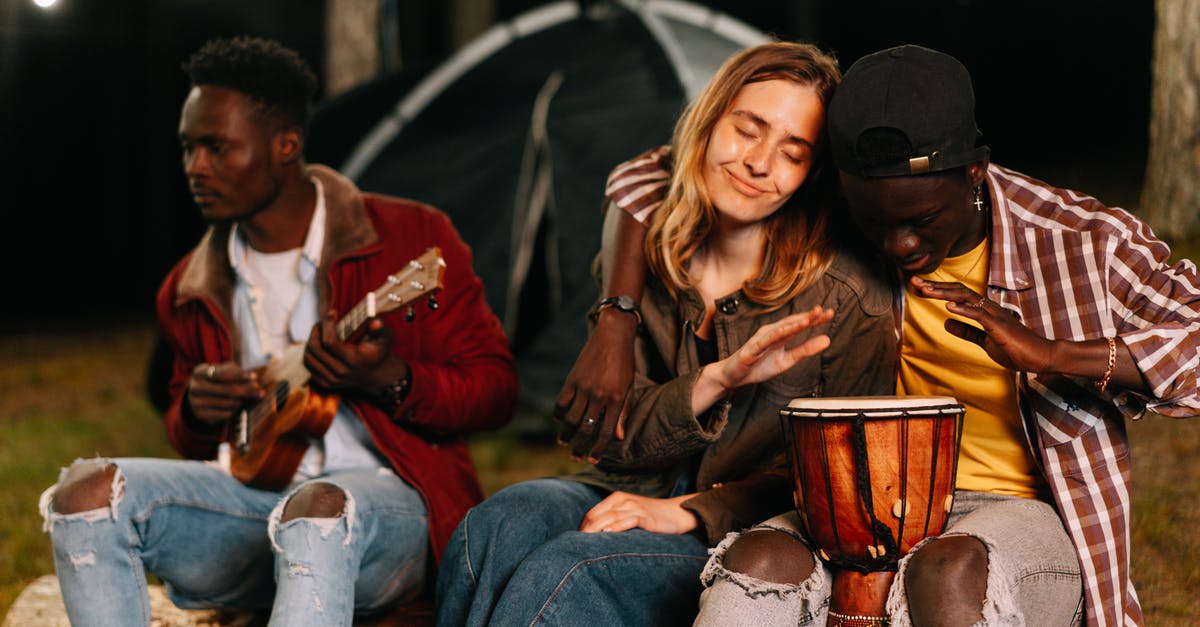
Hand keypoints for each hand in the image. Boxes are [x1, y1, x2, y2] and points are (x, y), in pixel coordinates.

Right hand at [186, 362, 264, 423]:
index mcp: (199, 372)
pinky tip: (238, 406)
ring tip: (248, 398)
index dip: (239, 375)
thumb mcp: (221, 370)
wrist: (197, 395)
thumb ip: (234, 371)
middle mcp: (195, 387)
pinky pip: (225, 414)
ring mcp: (196, 402)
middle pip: (228, 390)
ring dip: (242, 401)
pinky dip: (235, 410)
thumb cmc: (215, 379)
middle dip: (247, 391)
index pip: (222, 374)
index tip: (254, 376)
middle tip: (261, 392)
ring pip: (228, 403)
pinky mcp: (201, 415)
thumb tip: (252, 378)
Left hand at [304, 310, 405, 394]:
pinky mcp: (326, 383)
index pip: (330, 342)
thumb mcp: (384, 339)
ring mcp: (332, 379)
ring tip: (318, 333)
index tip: (332, 313)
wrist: (376, 375)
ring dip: (310, 342)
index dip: (327, 325)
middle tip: (321, 323)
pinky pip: (309, 366)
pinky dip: (310, 353)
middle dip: (315, 332)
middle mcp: (341, 372)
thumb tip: (374, 322)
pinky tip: (318, 345)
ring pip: (309, 358)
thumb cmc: (378, 352)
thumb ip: (380, 329)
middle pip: (316, 349)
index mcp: (353, 360)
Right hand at [554, 309, 637, 462]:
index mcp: (616, 399)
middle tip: (575, 457)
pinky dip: (559, 414)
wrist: (613, 336)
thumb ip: (622, 413)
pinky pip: (561, 402)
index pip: (606, 432)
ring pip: (571, 419)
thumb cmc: (624, 363)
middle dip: (580, 447)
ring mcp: (584, 387)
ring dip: (566, 434)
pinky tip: (559, 420)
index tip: (593, 460)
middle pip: (586, 429)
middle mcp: (599, 395)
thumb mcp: (629, 388)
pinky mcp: (572, 379)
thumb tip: (618, 438)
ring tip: (563, 443)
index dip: (598, 449)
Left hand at [579, 491, 697, 534]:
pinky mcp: (645, 517)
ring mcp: (634, 507)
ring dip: (595, 531)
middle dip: (585, 532)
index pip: (592, 514)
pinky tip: (607, 534)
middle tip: (576, 548)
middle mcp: (623, 500)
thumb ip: (613, 519)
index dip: (583, 528)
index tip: (577, 543)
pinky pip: (627, 521)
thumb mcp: (629, 513)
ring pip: (609, 518)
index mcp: (616, 498)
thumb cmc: (651, 516)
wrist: (677, 513)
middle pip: (597, 516)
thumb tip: (594, 535)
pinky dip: (616, 527)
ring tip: (584, 543)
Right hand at [706, 306, 833, 391]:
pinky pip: (763, 342)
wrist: (734, 376)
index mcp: (780, 334)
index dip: (814, 319)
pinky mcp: (751, 350)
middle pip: (791, 323)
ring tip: (807, 320)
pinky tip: (783, 332)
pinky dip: (773, 336)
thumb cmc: (758, 366)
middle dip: (806, 317)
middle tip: (822, 311)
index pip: (799, 324)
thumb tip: (827, 339)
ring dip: (793, 324)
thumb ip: (805, 350)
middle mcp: (771, 333)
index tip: (830, 313)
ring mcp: (760, 340)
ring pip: (779, 330)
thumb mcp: (787, 360)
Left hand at [910, 277, 1053, 371]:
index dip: (938, 290)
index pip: (957, 295)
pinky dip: (963, 310)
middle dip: (935, 286)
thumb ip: (967, 331)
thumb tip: (947, 322)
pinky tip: (949, 307)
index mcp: (984, 311)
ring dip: (944, 293)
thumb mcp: (984, 341)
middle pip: (958, 291)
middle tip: (914, 281)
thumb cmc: (1016, 349)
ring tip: (925, 290)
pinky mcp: (1000, 326)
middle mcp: (988, 308)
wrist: (1040, 357)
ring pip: (966, 298)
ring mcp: (995, 315)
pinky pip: (979, 315)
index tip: (919, 286)